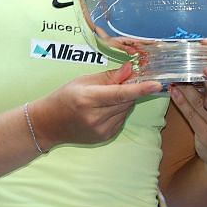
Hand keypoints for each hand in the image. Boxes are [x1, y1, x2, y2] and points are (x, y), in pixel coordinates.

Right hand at [32, 65, 162, 147]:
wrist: (49, 124)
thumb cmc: (64, 97)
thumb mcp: (83, 81)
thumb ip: (109, 77)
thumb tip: (130, 69)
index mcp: (88, 99)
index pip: (120, 94)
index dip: (140, 89)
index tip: (157, 84)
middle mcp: (95, 117)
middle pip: (126, 101)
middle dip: (129, 90)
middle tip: (120, 82)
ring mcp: (101, 130)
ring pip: (126, 110)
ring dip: (123, 101)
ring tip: (104, 99)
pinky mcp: (105, 136)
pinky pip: (121, 119)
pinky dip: (118, 111)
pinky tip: (103, 109)